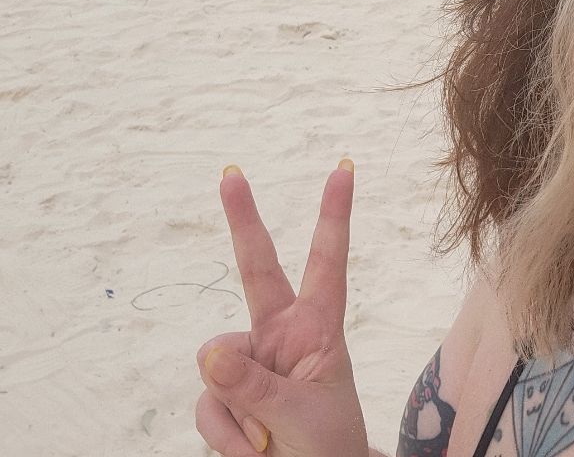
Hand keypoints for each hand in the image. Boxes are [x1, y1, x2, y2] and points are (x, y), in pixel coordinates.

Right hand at [195, 162, 368, 456]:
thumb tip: (208, 352)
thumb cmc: (329, 448)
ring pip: (217, 367)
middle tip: (231, 173)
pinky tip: (250, 450)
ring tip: (270, 441)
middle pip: (256, 269)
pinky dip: (225, 436)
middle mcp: (280, 333)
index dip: (335, 215)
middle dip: (243, 220)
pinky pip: (207, 405)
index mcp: (318, 326)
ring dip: (238, 413)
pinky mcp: (225, 393)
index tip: (344, 168)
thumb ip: (257, 386)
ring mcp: (249, 361)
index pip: (328, 261)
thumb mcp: (303, 416)